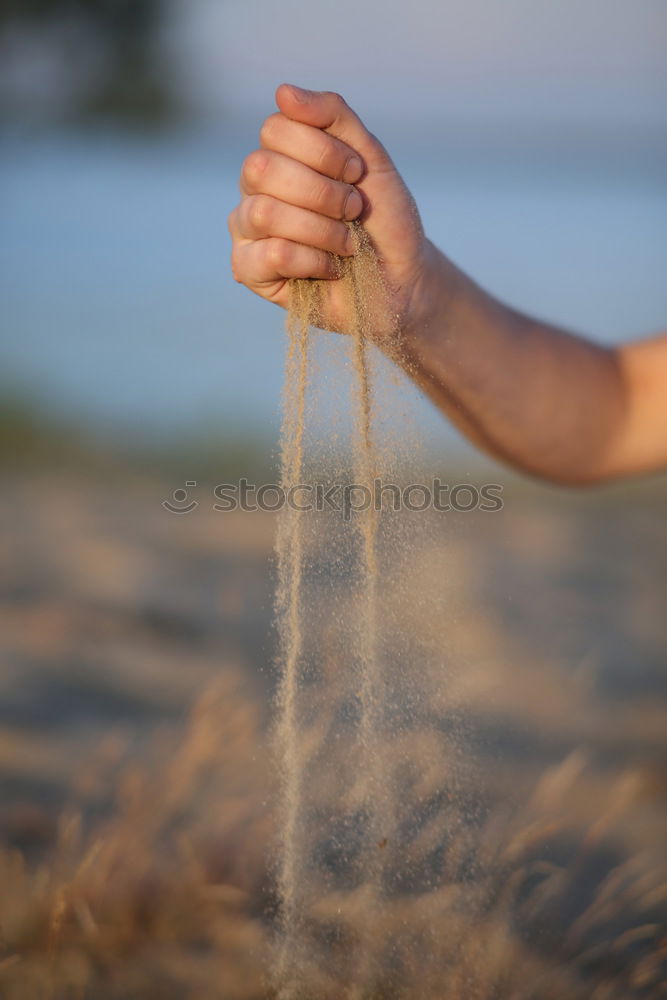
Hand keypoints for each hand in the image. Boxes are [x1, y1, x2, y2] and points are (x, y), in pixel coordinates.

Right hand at [228, 84, 434, 341]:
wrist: (399, 279)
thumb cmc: (383, 220)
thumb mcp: (370, 157)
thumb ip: (332, 116)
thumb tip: (282, 91)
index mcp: (279, 155)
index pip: (275, 129)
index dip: (323, 151)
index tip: (356, 172)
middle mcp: (255, 188)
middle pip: (262, 169)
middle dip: (323, 192)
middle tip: (354, 210)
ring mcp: (247, 230)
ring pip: (265, 213)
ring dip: (322, 229)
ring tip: (348, 244)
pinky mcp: (249, 271)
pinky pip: (270, 255)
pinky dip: (312, 260)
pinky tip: (330, 268)